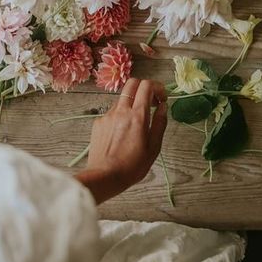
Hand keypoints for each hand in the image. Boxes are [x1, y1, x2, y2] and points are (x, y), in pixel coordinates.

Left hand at [75, 78, 166, 203]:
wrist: (104, 177)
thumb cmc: (132, 166)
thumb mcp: (154, 147)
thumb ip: (160, 123)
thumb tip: (163, 106)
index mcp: (137, 115)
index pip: (146, 85)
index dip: (157, 87)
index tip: (162, 99)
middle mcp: (121, 110)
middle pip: (132, 83)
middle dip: (144, 87)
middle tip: (150, 102)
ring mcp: (107, 115)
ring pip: (122, 99)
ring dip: (132, 103)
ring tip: (136, 123)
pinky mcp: (98, 122)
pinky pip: (112, 112)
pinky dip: (120, 115)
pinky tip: (122, 133)